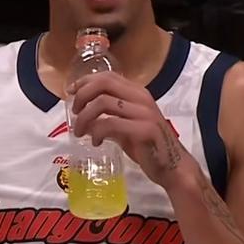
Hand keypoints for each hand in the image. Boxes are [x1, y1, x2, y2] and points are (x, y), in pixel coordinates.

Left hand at [69, 71, 191, 188]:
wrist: (173, 167)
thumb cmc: (149, 146)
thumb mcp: (127, 127)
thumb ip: (109, 118)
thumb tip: (84, 117)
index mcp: (137, 94)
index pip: (107, 76)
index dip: (85, 81)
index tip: (70, 92)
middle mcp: (141, 98)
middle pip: (103, 83)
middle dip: (82, 95)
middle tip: (75, 112)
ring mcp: (143, 113)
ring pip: (103, 103)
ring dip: (85, 117)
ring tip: (80, 132)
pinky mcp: (143, 130)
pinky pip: (110, 124)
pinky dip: (96, 132)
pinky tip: (96, 142)